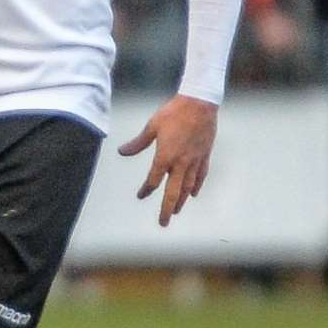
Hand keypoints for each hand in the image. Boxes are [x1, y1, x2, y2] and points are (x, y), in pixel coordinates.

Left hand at [118, 94, 218, 226]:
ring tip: (176, 211)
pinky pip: (201, 176)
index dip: (146, 189)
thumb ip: (138, 143)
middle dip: (168, 209)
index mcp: (166, 156)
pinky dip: (196, 186)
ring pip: (188, 187)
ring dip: (181, 201)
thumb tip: (122, 152)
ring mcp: (195, 160)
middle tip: (163, 223)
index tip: (140, 195)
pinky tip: (193, 194)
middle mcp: (181, 162)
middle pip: (174, 192)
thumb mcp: (152, 127)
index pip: (154, 180)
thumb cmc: (173, 113)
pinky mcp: (205, 155)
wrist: (200, 104)